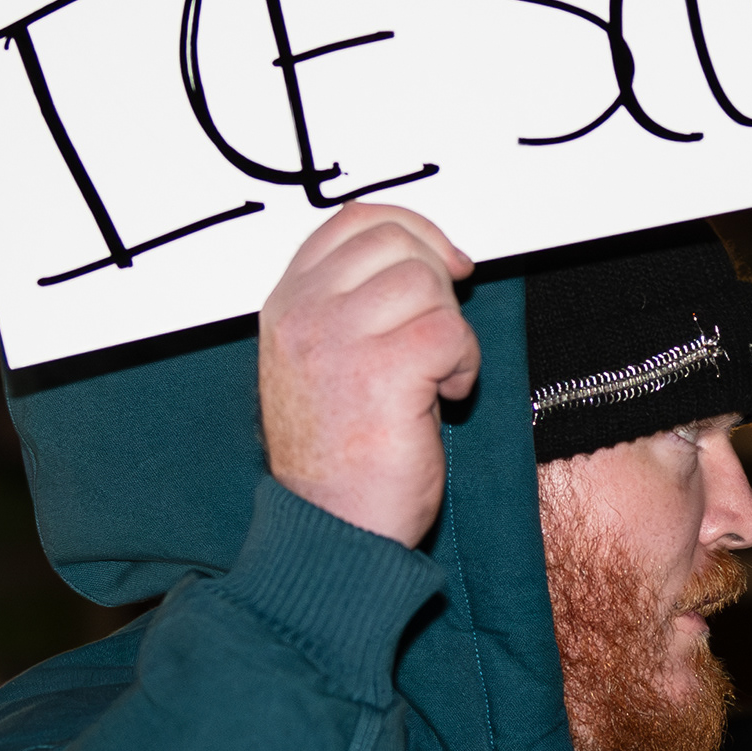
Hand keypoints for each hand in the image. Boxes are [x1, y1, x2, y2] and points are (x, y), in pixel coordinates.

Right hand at [259, 205, 478, 545]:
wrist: (332, 530)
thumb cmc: (342, 458)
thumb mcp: (328, 362)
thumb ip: (355, 304)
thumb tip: (432, 254)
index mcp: (288, 305)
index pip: (353, 220)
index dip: (413, 229)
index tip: (445, 263)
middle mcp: (303, 314)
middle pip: (395, 241)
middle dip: (437, 283)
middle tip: (438, 338)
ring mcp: (336, 338)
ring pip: (425, 281)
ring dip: (450, 328)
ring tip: (434, 378)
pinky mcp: (381, 370)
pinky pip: (450, 330)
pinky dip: (464, 364)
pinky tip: (443, 400)